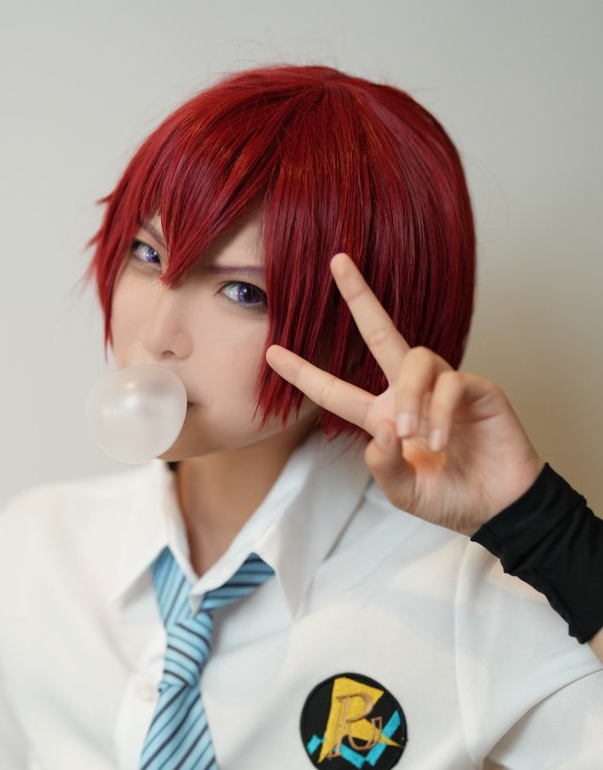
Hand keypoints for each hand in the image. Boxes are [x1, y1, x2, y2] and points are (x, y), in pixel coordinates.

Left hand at [266, 254, 542, 535]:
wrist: (498, 507)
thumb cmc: (450, 498)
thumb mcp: (404, 492)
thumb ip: (383, 467)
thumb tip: (380, 431)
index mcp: (383, 417)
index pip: (336, 392)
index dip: (305, 373)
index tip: (271, 353)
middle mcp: (411, 393)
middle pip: (380, 333)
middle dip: (359, 297)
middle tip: (337, 262)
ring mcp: (445, 387)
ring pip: (416, 359)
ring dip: (409, 396)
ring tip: (411, 435)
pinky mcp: (478, 389)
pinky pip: (451, 384)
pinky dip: (439, 413)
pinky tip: (441, 442)